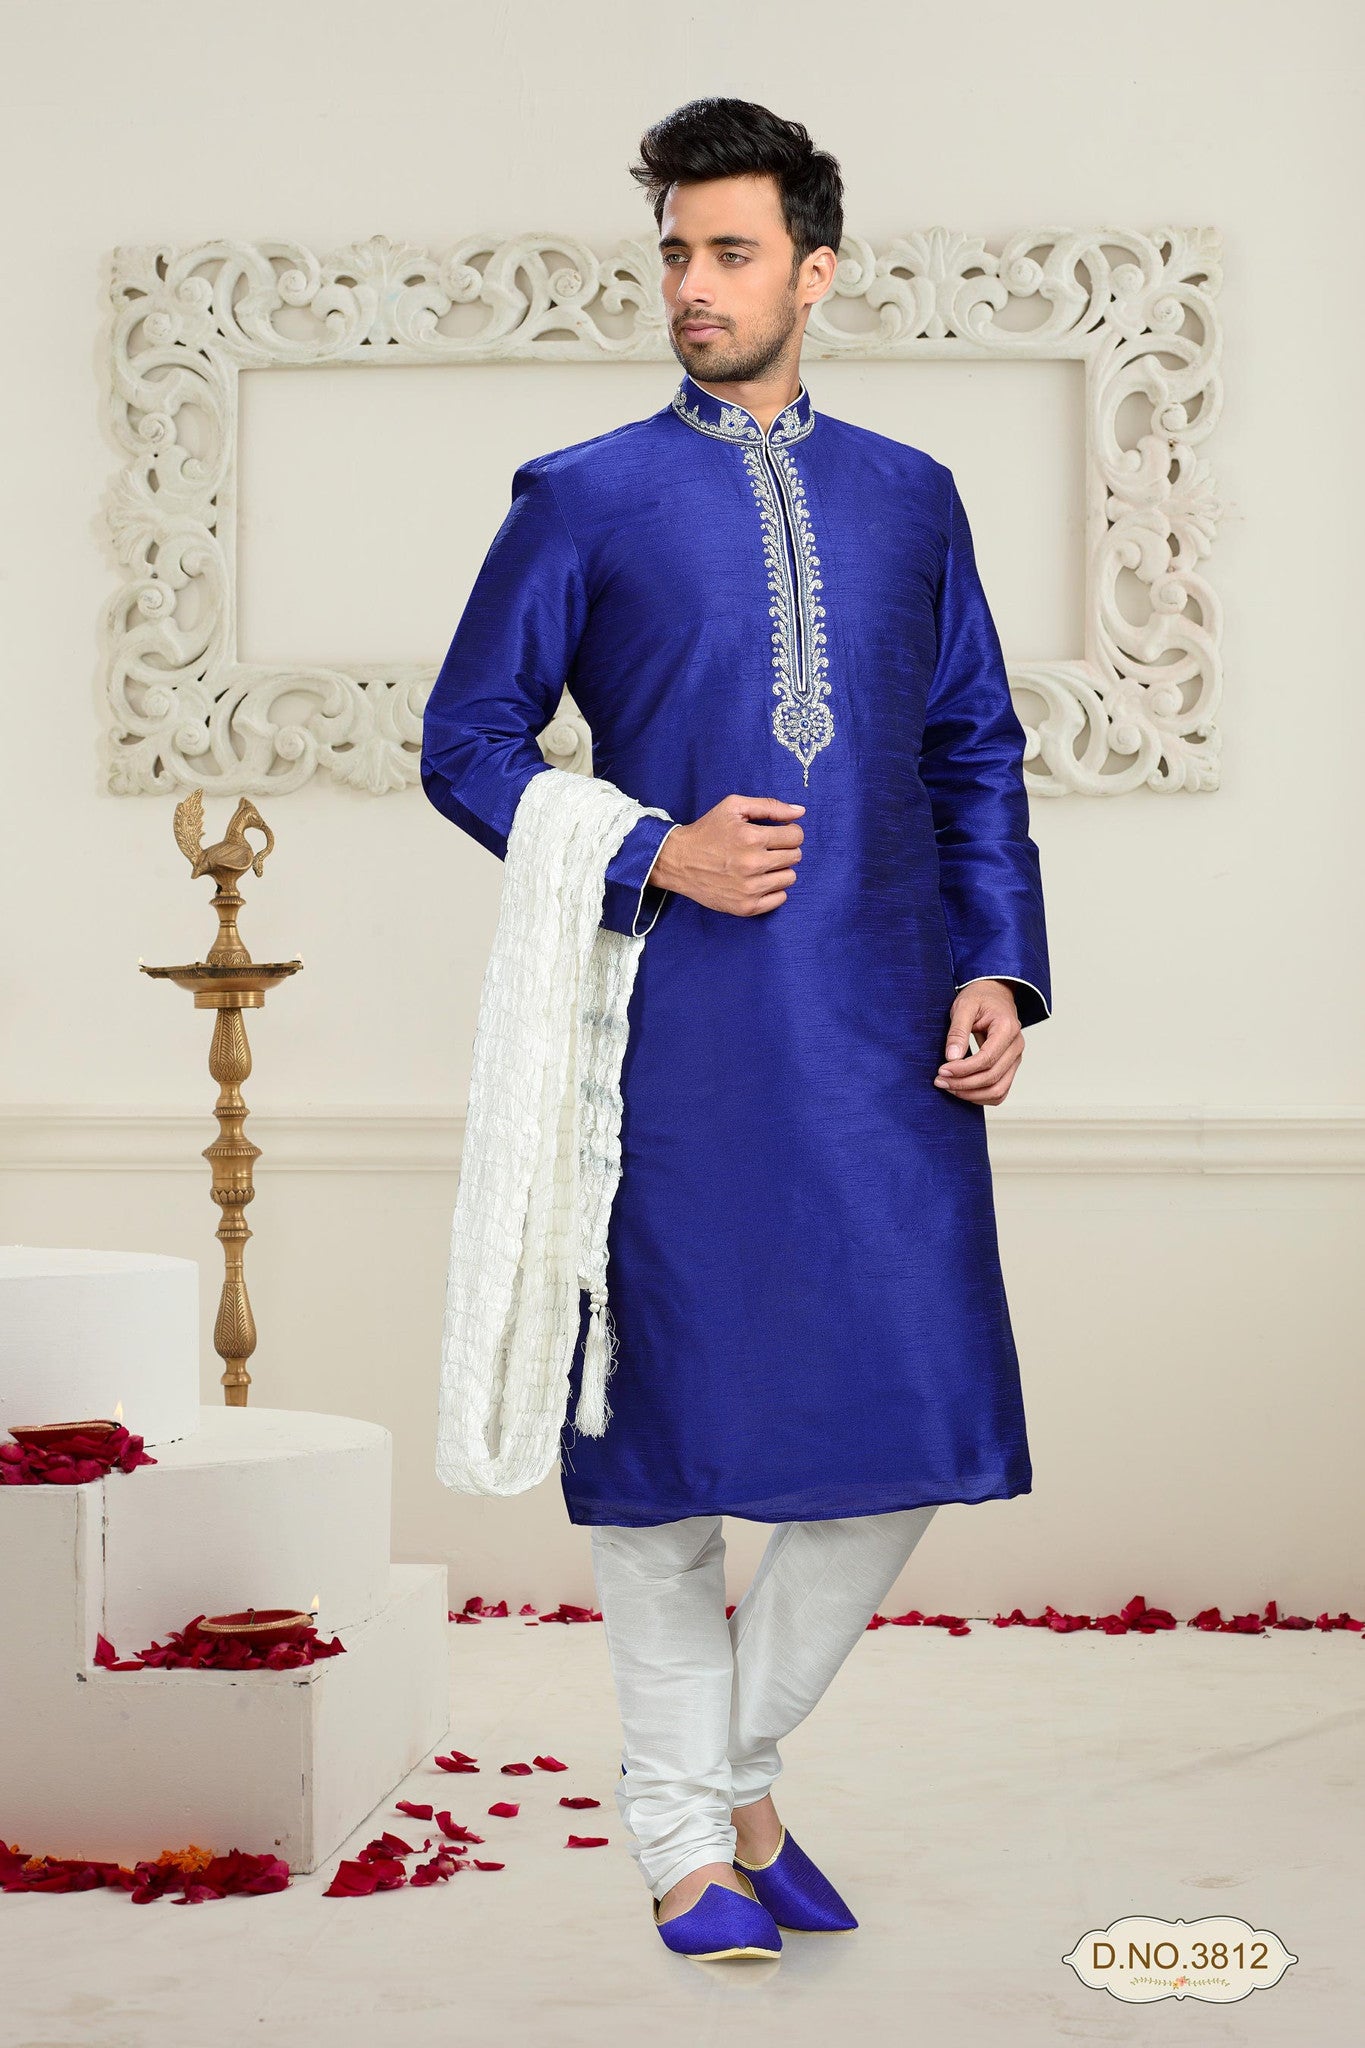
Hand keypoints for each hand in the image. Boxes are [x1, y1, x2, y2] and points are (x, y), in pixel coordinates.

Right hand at [646, 794, 804, 916]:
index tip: (777, 834)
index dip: (789, 832)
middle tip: (767, 849)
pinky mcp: (746, 907)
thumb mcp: (733, 807)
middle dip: (785, 849)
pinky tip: (759, 881)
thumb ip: (769, 806)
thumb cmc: (707, 831)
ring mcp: (750, 888)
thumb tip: (800, 812)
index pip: (795, 836)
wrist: (678, 861)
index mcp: (751, 837)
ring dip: (780, 870)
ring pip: (790, 878)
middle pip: (795, 857)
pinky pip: (780, 899)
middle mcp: (753, 864)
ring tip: (762, 865)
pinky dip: (774, 890)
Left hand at [934, 980, 1023, 1104]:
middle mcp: (1016, 1046)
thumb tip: (952, 1058)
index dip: (963, 1069)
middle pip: (993, 1077)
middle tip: (940, 1081)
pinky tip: (962, 1091)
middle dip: (964, 1084)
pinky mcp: (1010, 1066)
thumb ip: (958, 1031)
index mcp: (1007, 1028)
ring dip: (972, 1094)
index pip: (987, 1059)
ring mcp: (1015, 1058)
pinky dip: (982, 1096)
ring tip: (949, 1087)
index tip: (942, 1071)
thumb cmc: (980, 998)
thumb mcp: (964, 1006)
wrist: (994, 994)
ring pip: (999, 1090)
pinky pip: (1000, 1091)